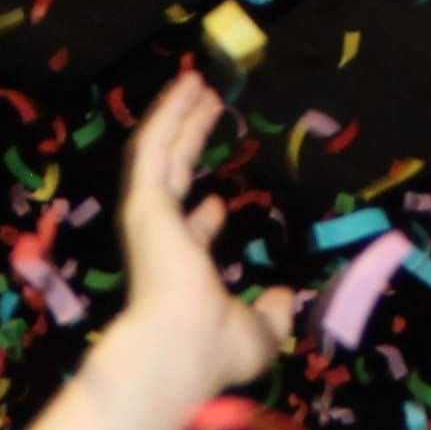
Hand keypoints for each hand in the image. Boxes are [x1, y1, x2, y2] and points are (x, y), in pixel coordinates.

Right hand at [103, 73, 290, 401]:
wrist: (178, 348)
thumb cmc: (216, 347)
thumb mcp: (260, 334)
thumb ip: (273, 314)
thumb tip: (287, 298)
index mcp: (180, 270)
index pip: (189, 235)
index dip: (204, 217)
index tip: (220, 200)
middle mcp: (159, 240)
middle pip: (172, 178)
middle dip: (188, 142)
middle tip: (207, 110)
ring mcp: (148, 217)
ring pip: (159, 152)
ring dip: (176, 116)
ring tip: (196, 81)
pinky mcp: (144, 201)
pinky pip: (154, 146)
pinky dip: (169, 115)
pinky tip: (188, 87)